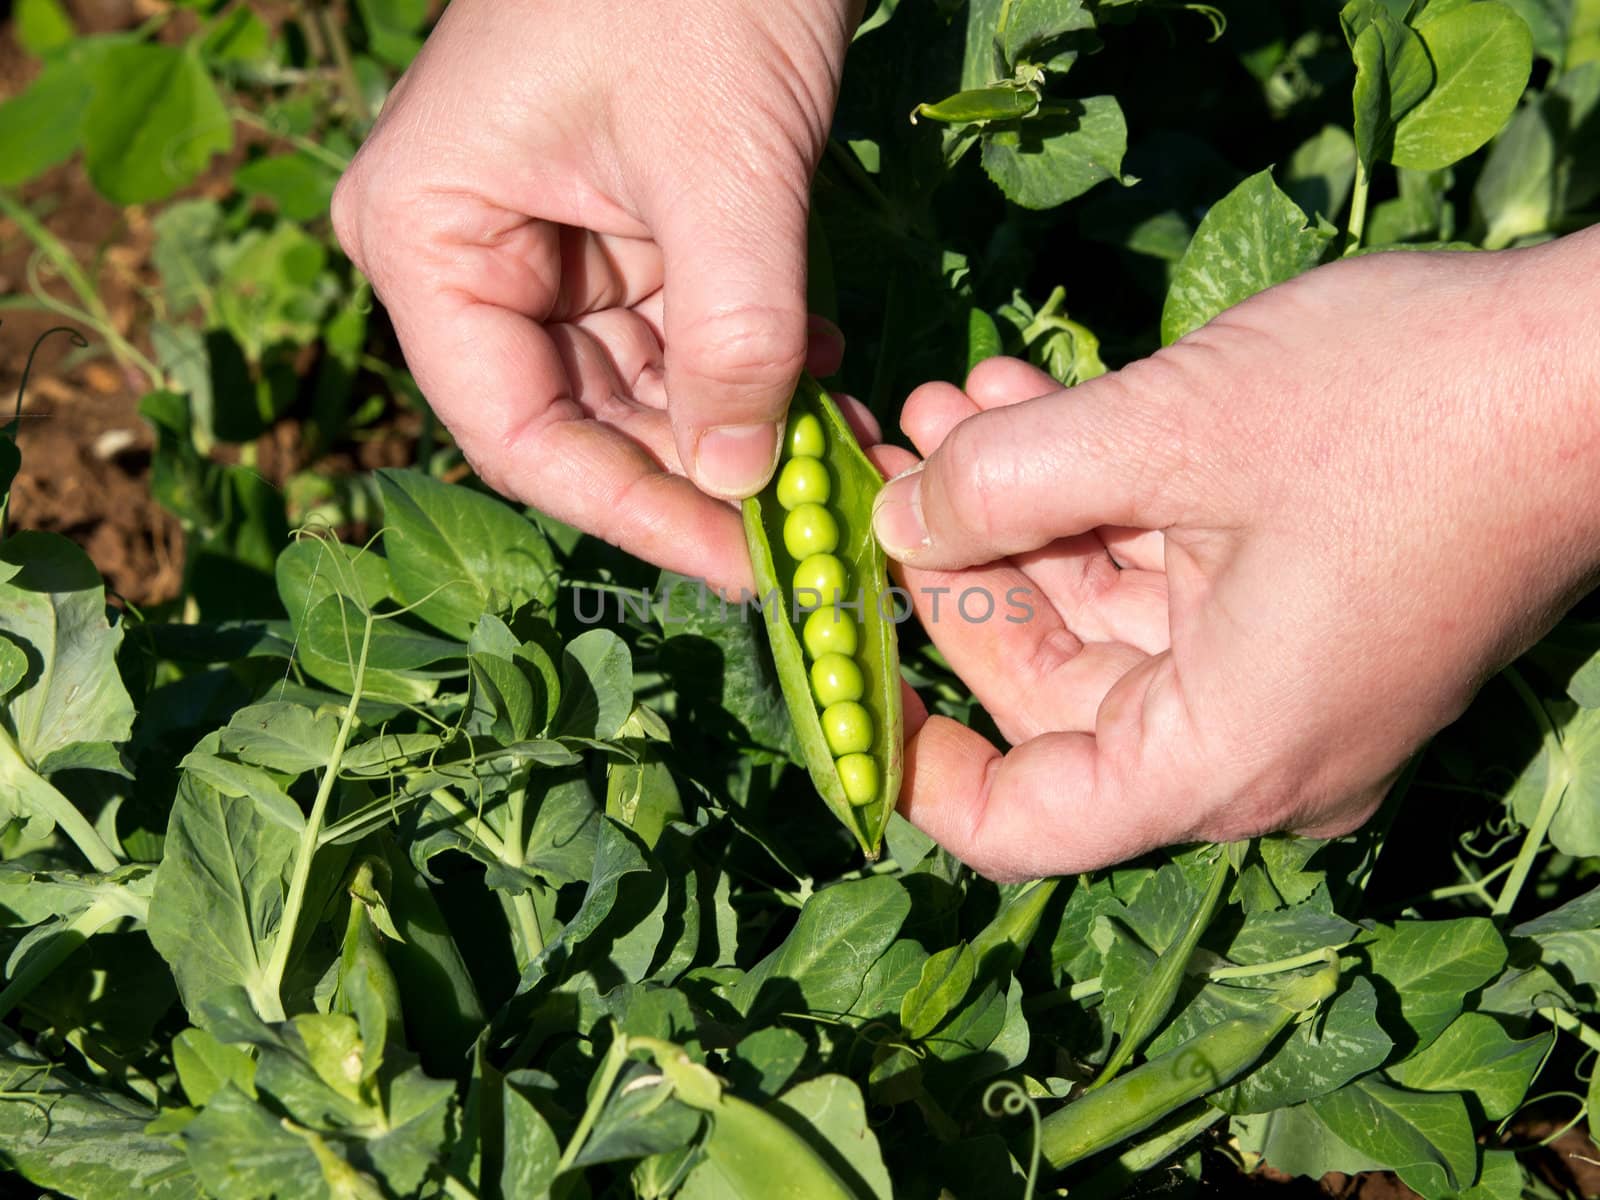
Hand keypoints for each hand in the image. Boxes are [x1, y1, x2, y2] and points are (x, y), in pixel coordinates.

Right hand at [332, 0, 857, 593]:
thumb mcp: (721, 171)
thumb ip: (734, 338)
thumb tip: (744, 484)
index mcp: (429, 238)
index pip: (517, 435)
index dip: (633, 512)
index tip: (742, 566)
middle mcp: (468, 253)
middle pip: (583, 420)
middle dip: (707, 473)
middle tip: (817, 524)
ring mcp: (543, 242)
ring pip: (641, 387)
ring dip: (742, 425)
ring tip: (841, 450)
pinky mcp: (616, 227)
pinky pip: (677, 332)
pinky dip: (751, 364)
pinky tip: (826, 376)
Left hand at [871, 234, 1599, 879]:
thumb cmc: (1410, 404)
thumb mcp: (1170, 428)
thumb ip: (1004, 482)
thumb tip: (894, 518)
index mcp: (1227, 756)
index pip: (1025, 824)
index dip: (912, 763)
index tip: (838, 673)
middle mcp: (1256, 746)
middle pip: (1048, 693)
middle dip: (956, 566)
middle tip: (880, 466)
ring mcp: (1288, 681)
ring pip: (1101, 616)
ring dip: (1016, 508)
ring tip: (940, 405)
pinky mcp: (1308, 614)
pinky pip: (1167, 575)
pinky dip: (1095, 497)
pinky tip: (1023, 401)